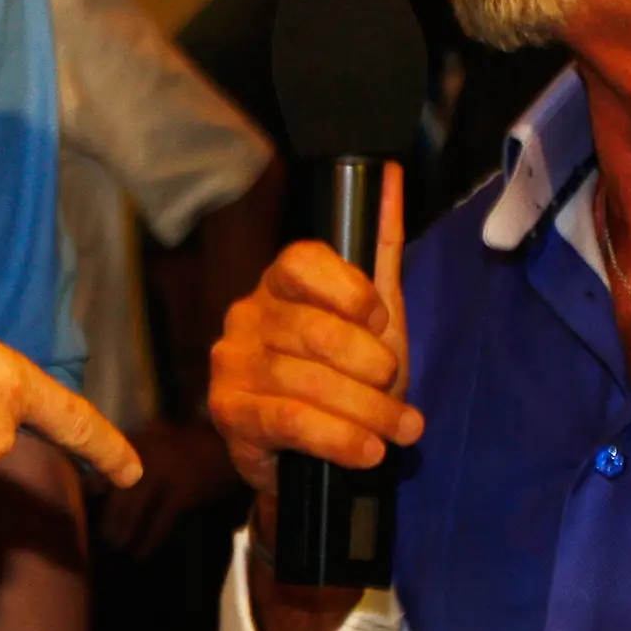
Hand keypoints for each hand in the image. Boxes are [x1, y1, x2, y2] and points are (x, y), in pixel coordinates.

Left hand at [94, 422, 244, 556]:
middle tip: (99, 538)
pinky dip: (147, 541)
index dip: (89, 491)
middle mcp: (144, 454)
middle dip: (105, 517)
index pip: (100, 465)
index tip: (84, 510)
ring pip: (132, 508)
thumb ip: (129, 456)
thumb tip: (96, 484)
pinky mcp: (183, 492)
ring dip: (121, 531)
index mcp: (135, 441)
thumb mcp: (155, 438)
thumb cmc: (190, 446)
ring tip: (117, 547)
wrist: (230, 445)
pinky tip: (140, 554)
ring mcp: (164, 472)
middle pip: (114, 491)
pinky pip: (158, 522)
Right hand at [208, 164, 423, 505]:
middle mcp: (247, 316)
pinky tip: (368, 450)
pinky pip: (289, 420)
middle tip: (398, 390)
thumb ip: (380, 247)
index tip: (379, 321)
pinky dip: (338, 438)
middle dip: (372, 368)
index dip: (348, 289)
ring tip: (401, 430)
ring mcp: (232, 364)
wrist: (314, 455)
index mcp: (280, 283)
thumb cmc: (345, 376)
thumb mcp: (375, 316)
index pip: (303, 261)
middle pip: (314, 330)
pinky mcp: (229, 413)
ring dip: (368, 411)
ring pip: (307, 381)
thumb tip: (389, 175)